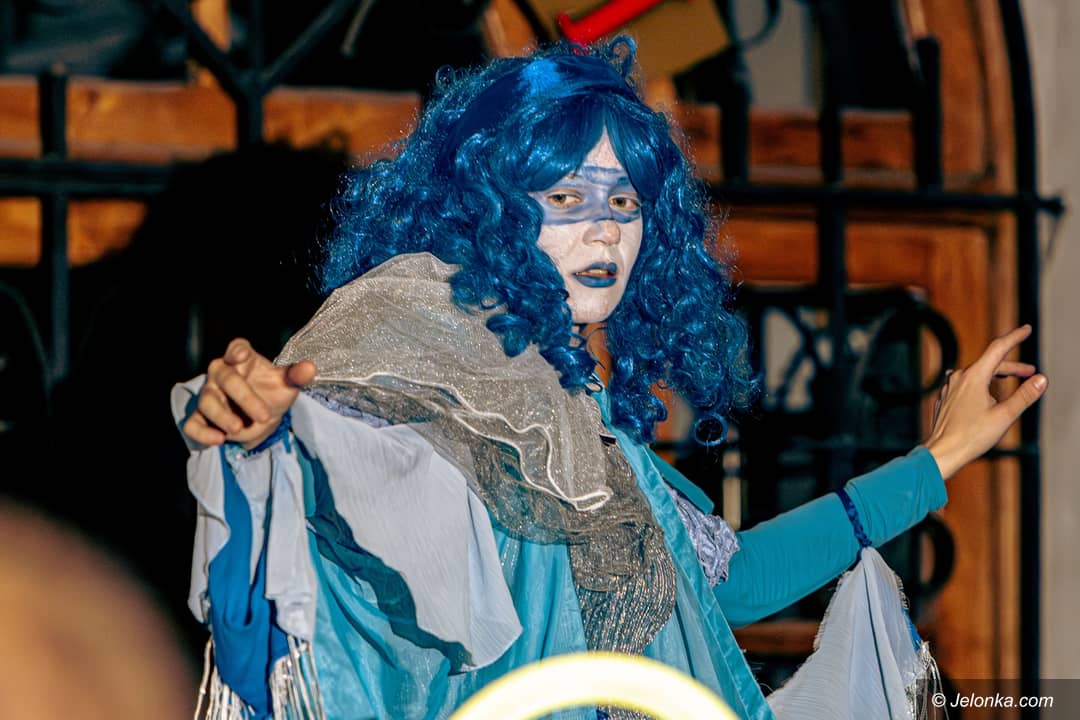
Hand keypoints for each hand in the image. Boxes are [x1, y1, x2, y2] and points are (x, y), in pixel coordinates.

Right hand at [182, 338, 316, 449]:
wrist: (262, 416)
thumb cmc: (271, 392)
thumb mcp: (287, 384)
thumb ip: (297, 375)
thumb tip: (310, 368)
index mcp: (242, 360)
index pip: (236, 347)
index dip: (236, 350)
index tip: (241, 356)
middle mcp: (222, 374)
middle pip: (225, 378)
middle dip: (243, 397)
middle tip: (263, 415)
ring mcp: (210, 395)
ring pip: (207, 401)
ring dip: (222, 416)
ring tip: (238, 429)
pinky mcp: (202, 417)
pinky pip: (193, 424)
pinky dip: (202, 433)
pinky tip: (218, 440)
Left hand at [924, 324, 1047, 479]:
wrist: (943, 451)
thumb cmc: (972, 436)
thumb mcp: (1005, 415)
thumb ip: (1025, 396)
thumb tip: (1041, 379)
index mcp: (974, 376)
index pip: (998, 348)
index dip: (1014, 337)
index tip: (1026, 329)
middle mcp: (959, 377)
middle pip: (989, 363)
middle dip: (1012, 366)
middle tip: (1030, 372)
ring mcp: (949, 387)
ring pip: (977, 374)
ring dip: (997, 374)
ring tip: (1012, 380)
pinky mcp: (945, 397)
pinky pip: (966, 383)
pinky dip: (982, 384)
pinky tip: (987, 393)